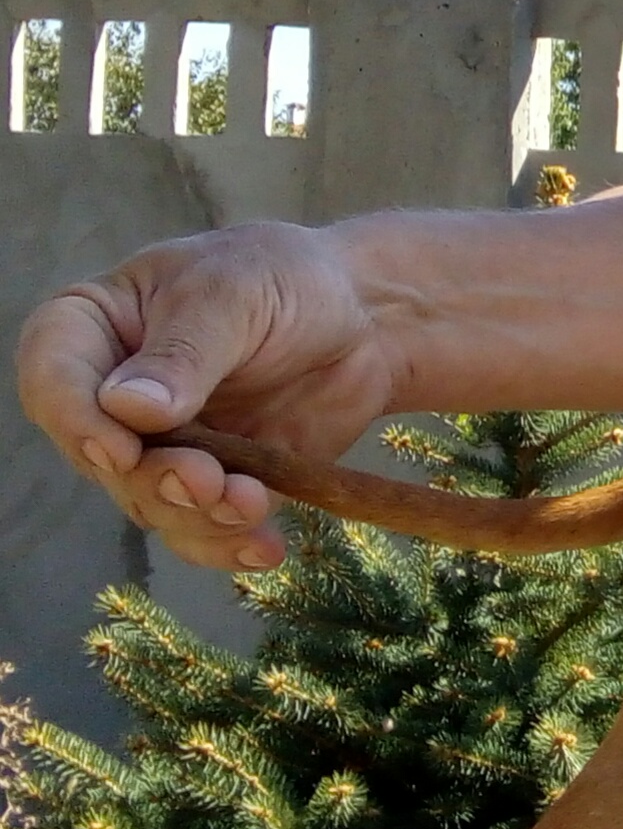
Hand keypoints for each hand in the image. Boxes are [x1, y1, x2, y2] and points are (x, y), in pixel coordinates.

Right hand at [14, 222, 397, 569]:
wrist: (364, 318)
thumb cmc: (284, 280)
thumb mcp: (232, 295)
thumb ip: (182, 353)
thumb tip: (125, 409)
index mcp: (95, 328)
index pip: (52, 379)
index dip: (75, 421)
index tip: (120, 447)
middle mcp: (115, 396)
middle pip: (102, 460)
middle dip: (152, 481)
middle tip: (208, 481)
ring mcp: (165, 446)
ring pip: (152, 505)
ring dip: (196, 518)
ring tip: (253, 504)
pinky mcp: (218, 482)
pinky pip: (204, 529)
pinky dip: (229, 545)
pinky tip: (266, 547)